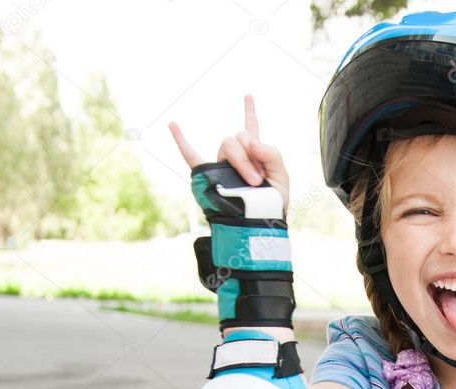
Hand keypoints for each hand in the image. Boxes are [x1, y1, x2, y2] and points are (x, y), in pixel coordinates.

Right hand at [169, 94, 289, 210]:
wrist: (261, 225)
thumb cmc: (272, 204)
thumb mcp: (282, 177)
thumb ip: (272, 154)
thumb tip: (250, 140)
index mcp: (254, 156)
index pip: (251, 130)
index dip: (249, 112)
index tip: (247, 96)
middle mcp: (236, 157)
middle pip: (238, 138)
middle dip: (251, 156)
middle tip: (259, 179)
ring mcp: (221, 165)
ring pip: (227, 145)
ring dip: (242, 161)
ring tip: (252, 182)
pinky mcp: (209, 176)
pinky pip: (192, 156)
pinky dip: (181, 141)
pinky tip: (173, 125)